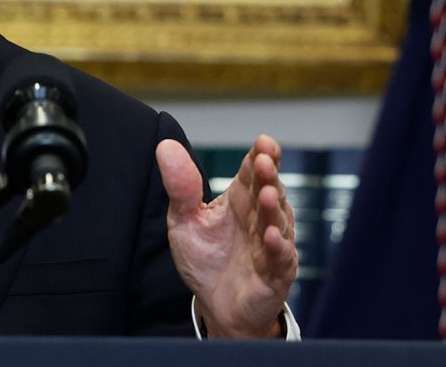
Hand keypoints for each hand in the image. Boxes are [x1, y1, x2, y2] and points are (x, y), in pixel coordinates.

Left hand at [155, 134, 296, 338]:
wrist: (215, 304)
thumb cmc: (205, 258)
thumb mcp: (184, 220)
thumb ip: (180, 187)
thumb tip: (165, 145)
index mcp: (240, 200)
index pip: (252, 172)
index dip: (260, 156)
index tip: (263, 142)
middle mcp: (260, 217)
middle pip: (269, 190)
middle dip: (269, 176)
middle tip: (265, 160)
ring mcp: (271, 244)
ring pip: (278, 221)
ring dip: (273, 208)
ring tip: (267, 194)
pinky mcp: (276, 273)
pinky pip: (280, 258)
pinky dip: (277, 246)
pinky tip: (271, 235)